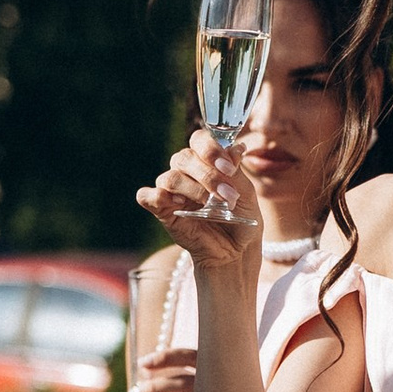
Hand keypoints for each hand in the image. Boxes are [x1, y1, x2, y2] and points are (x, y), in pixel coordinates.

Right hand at [138, 136, 268, 278]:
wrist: (236, 250)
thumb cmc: (241, 219)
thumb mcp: (246, 194)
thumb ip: (236, 172)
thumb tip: (234, 148)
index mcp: (206, 161)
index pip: (199, 140)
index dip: (211, 150)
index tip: (228, 168)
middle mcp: (186, 171)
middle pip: (183, 157)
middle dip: (207, 175)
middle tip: (227, 195)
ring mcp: (173, 191)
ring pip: (170, 177)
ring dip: (192, 189)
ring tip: (211, 205)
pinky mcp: (162, 210)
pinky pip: (146, 196)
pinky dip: (158, 196)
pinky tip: (179, 205)